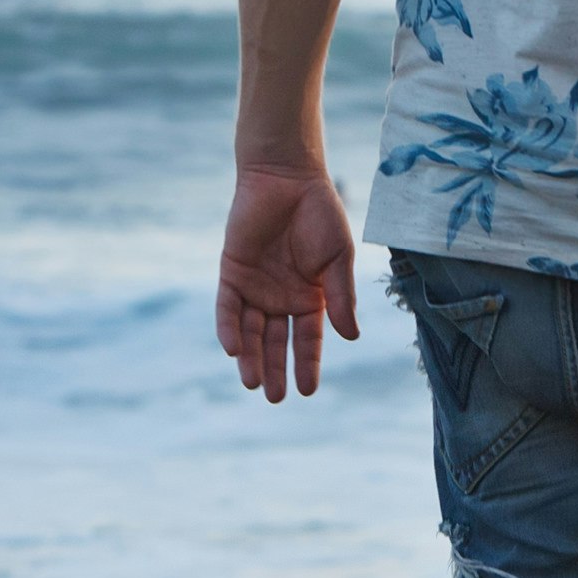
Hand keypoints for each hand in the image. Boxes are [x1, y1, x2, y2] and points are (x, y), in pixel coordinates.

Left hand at [216, 164, 360, 402]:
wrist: (287, 178)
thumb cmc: (320, 214)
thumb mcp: (338, 259)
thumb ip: (341, 297)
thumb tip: (350, 337)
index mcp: (311, 296)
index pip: (308, 339)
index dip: (308, 364)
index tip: (307, 390)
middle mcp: (281, 296)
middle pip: (276, 341)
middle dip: (275, 370)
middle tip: (275, 398)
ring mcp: (255, 286)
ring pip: (250, 330)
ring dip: (250, 357)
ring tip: (253, 384)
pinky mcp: (232, 272)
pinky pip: (227, 307)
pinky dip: (229, 328)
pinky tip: (233, 349)